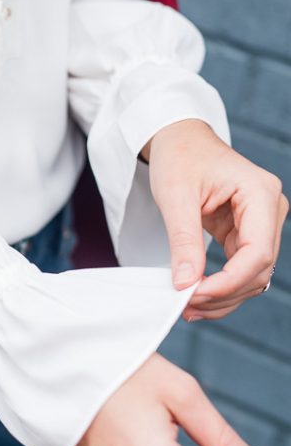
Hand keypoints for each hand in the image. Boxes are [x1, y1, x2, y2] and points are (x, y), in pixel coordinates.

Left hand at [141, 118, 287, 319]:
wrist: (179, 139)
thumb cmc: (180, 156)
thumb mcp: (175, 196)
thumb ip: (184, 240)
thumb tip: (186, 284)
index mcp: (260, 193)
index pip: (258, 252)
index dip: (229, 281)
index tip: (195, 294)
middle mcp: (270, 209)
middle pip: (259, 269)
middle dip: (224, 293)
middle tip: (186, 306)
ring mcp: (262, 223)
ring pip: (253, 275)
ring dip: (224, 296)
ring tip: (188, 306)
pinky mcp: (247, 232)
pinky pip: (241, 268)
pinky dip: (221, 285)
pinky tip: (196, 295)